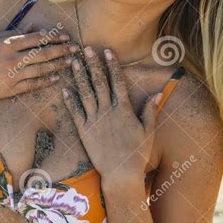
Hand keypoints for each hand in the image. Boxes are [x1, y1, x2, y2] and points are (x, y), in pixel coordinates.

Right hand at [0, 28, 78, 101]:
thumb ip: (14, 33)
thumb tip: (34, 27)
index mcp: (7, 43)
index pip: (36, 38)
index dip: (54, 37)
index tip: (66, 36)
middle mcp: (11, 58)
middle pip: (43, 53)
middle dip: (62, 50)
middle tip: (76, 48)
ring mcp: (11, 75)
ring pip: (40, 69)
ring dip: (58, 65)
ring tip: (71, 62)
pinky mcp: (9, 89)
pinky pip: (32, 85)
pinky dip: (45, 81)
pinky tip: (56, 78)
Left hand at [61, 46, 161, 182]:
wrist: (120, 174)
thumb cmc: (137, 154)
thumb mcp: (148, 131)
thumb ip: (150, 111)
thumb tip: (157, 93)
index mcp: (124, 110)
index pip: (117, 82)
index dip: (112, 65)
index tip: (107, 51)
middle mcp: (107, 112)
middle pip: (99, 83)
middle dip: (93, 64)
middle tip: (86, 48)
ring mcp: (94, 121)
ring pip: (85, 94)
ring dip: (79, 76)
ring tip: (73, 61)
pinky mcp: (84, 131)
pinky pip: (75, 112)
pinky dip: (69, 100)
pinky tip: (64, 88)